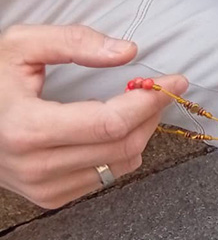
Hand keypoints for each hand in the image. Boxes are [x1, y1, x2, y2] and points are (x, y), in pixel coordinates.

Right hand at [0, 25, 186, 208]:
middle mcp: (34, 165)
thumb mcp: (21, 46)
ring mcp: (42, 187)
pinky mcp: (50, 197)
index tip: (175, 81)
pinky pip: (107, 176)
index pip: (110, 122)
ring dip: (141, 132)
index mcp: (26, 128)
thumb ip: (74, 42)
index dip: (149, 101)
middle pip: (123, 145)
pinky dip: (122, 151)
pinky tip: (114, 129)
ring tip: (137, 106)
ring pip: (121, 164)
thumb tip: (127, 52)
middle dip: (152, 114)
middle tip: (160, 90)